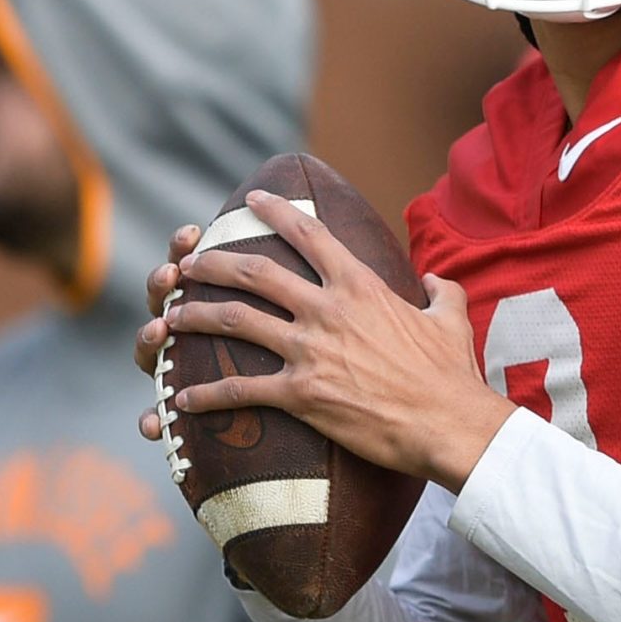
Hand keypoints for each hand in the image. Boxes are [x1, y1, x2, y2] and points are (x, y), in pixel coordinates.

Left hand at [135, 191, 514, 490]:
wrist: (448, 423)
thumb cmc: (450, 373)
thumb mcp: (451, 319)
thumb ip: (439, 291)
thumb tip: (433, 280)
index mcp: (360, 286)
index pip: (309, 233)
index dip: (275, 211)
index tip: (252, 199)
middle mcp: (327, 310)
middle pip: (255, 272)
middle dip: (214, 262)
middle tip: (190, 262)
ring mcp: (309, 351)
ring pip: (234, 321)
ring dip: (194, 315)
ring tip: (169, 315)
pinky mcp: (300, 394)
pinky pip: (240, 388)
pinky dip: (205, 393)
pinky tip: (182, 399)